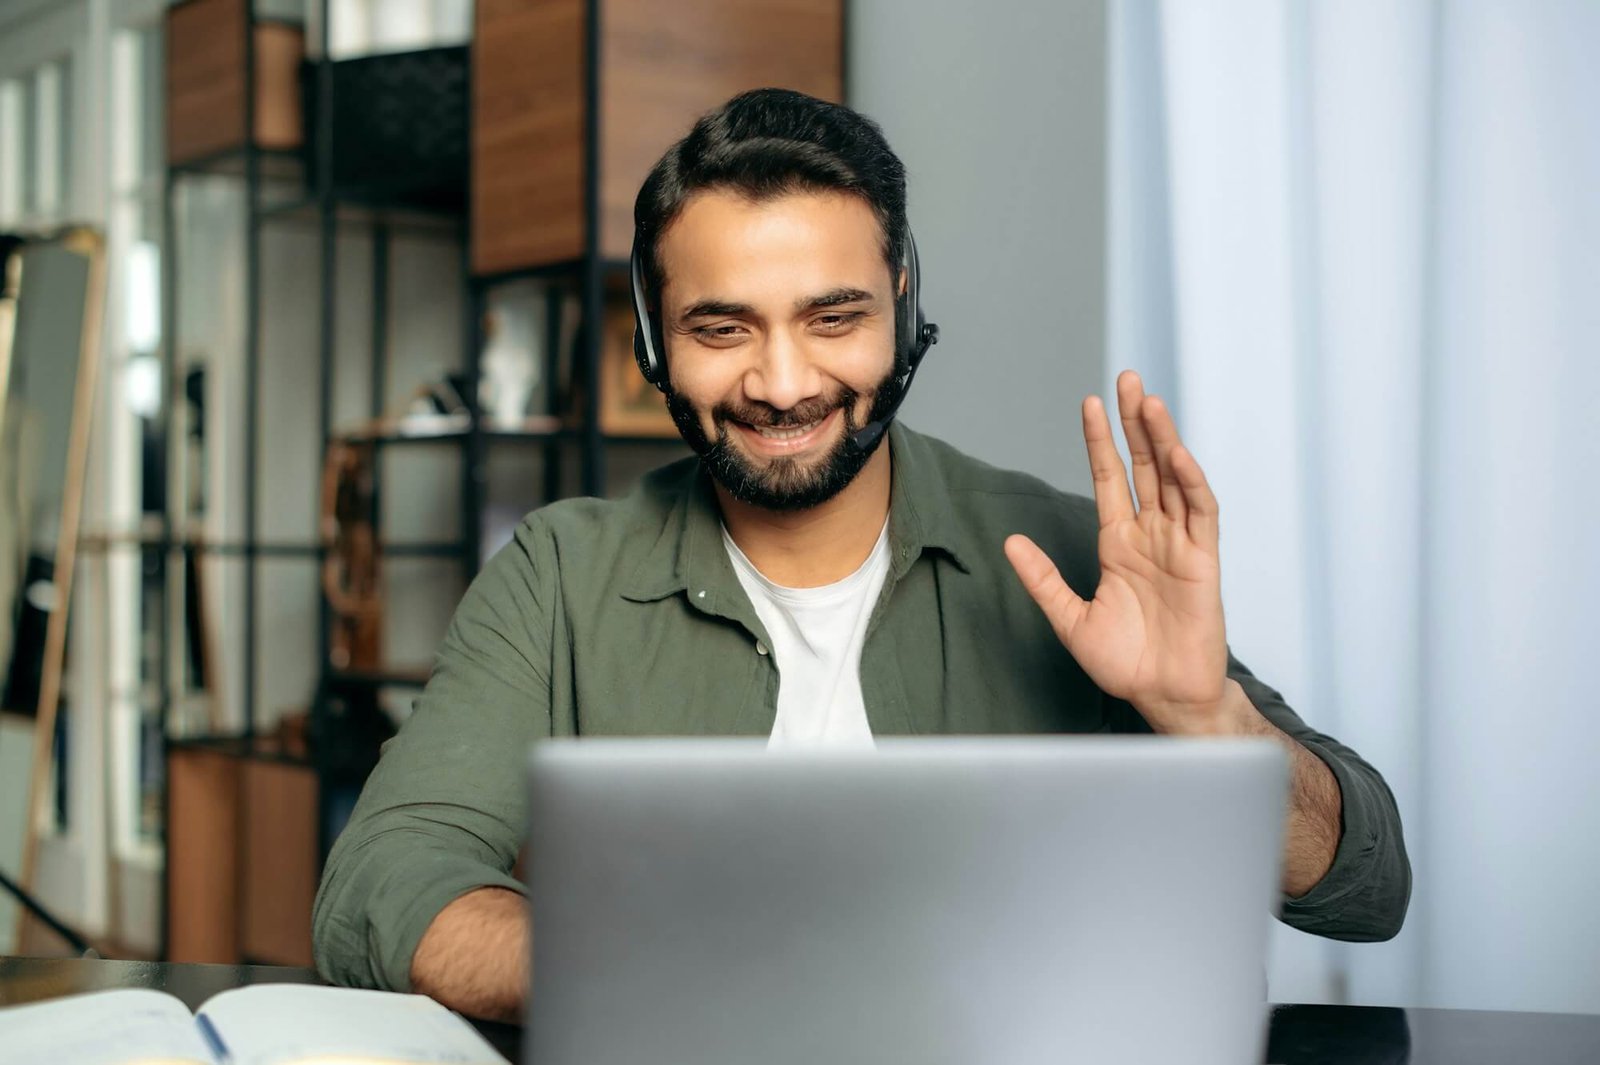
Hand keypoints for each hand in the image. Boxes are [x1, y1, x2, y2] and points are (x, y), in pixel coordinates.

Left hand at [1004, 370, 1229, 733]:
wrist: (1163, 696)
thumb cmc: (1125, 662)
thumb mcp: (1070, 618)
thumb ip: (1043, 580)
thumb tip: (1009, 544)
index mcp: (1119, 544)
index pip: (1110, 479)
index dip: (1101, 441)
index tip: (1090, 403)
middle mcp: (1151, 535)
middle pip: (1145, 466)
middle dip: (1136, 423)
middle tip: (1127, 379)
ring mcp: (1179, 545)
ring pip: (1174, 480)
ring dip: (1164, 440)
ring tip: (1149, 401)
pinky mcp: (1203, 562)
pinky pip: (1200, 514)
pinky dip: (1190, 483)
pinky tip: (1177, 455)